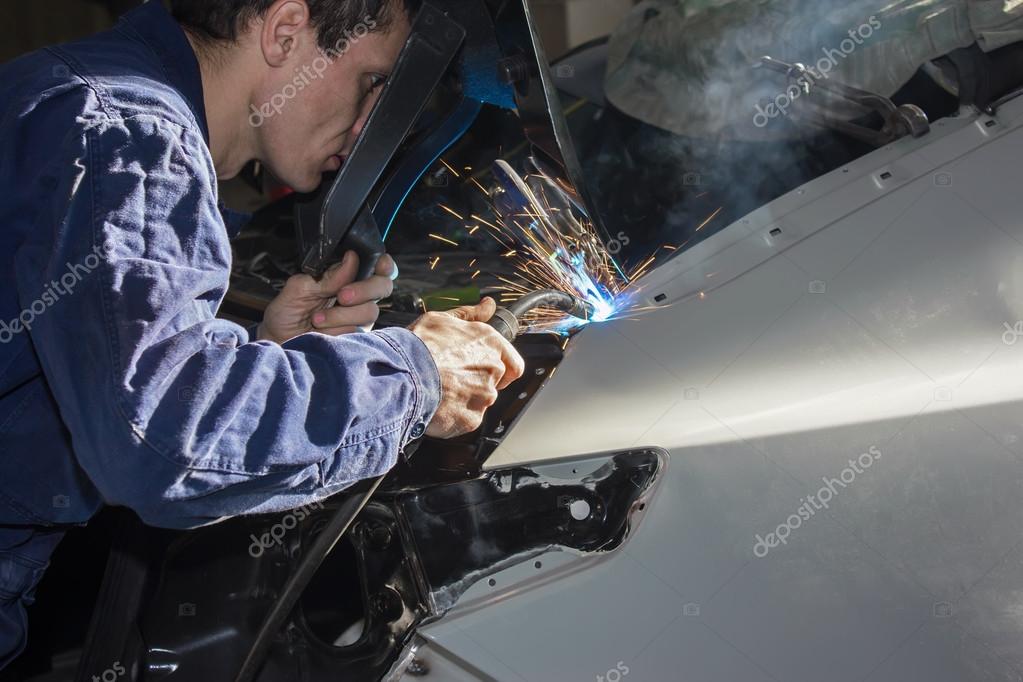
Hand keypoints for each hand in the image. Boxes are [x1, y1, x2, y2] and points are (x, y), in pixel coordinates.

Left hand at [258, 251, 395, 343]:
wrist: (277, 342)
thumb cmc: (286, 314)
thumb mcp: (301, 287)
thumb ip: (328, 276)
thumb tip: (351, 259)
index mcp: (347, 278)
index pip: (378, 268)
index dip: (385, 265)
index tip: (380, 263)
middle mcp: (359, 298)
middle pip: (383, 286)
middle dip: (365, 289)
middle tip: (342, 296)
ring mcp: (359, 319)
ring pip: (370, 311)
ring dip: (342, 314)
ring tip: (317, 319)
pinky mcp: (356, 339)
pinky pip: (358, 331)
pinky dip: (337, 328)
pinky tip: (321, 330)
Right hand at [409, 298, 525, 437]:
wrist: (401, 377)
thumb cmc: (418, 347)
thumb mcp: (441, 319)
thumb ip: (470, 314)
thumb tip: (488, 306)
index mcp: (490, 343)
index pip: (514, 364)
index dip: (501, 369)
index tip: (484, 370)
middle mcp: (493, 369)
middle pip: (494, 383)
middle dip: (475, 383)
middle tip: (450, 379)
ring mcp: (484, 396)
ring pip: (479, 402)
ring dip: (463, 399)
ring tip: (439, 391)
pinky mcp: (472, 419)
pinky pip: (466, 420)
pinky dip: (454, 416)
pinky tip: (437, 406)